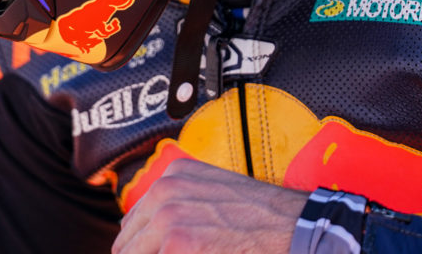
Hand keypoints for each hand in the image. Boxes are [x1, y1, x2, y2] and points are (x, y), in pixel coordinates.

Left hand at [113, 158, 307, 253]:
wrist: (293, 226)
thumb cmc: (261, 217)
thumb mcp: (214, 196)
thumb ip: (181, 207)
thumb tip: (148, 237)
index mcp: (173, 175)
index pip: (135, 222)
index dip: (141, 248)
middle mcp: (164, 190)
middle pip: (128, 242)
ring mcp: (167, 216)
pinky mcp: (176, 243)